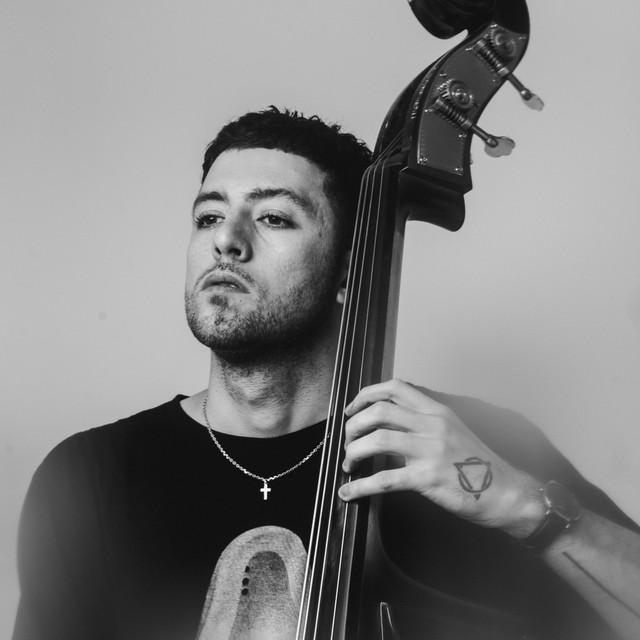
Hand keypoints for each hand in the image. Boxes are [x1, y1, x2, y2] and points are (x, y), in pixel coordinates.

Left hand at [338, 379, 543, 536]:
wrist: (506, 492)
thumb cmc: (477, 465)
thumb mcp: (452, 431)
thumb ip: (422, 423)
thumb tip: (385, 425)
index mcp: (437, 411)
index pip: (394, 388)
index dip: (365, 396)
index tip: (351, 410)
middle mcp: (432, 425)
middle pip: (378, 411)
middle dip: (353, 426)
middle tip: (347, 440)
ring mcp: (430, 450)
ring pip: (376, 440)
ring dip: (353, 451)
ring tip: (348, 463)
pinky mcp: (427, 478)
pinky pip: (383, 480)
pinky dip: (359, 486)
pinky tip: (349, 492)